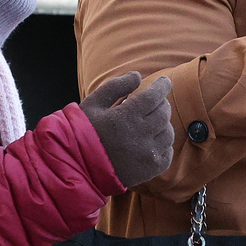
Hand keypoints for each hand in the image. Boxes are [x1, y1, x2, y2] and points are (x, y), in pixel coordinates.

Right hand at [79, 71, 174, 186]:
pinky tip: (153, 140)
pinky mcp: (150, 170)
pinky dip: (164, 144)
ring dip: (163, 123)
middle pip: (163, 113)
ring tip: (151, 121)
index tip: (164, 81)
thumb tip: (137, 75)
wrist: (78, 168)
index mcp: (125, 117)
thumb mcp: (93, 103)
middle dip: (162, 103)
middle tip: (155, 101)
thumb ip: (115, 86)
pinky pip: (167, 153)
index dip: (162, 86)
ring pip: (168, 132)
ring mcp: (147, 155)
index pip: (154, 96)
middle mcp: (139, 136)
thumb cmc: (84, 132)